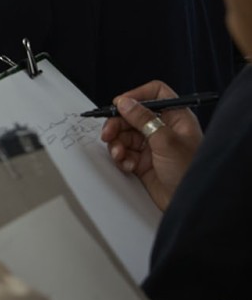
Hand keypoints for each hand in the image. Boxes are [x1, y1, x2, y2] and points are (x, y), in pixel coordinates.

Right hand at [99, 81, 202, 210]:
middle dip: (118, 124)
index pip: (155, 94)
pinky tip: (127, 165)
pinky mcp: (143, 162)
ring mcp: (152, 146)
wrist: (190, 205)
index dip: (136, 96)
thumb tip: (124, 102)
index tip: (120, 105)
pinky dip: (121, 158)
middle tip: (108, 133)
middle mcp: (163, 129)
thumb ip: (142, 119)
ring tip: (119, 154)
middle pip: (132, 115)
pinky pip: (124, 153)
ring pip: (124, 135)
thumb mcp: (165, 141)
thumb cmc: (190, 172)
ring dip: (117, 144)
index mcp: (176, 118)